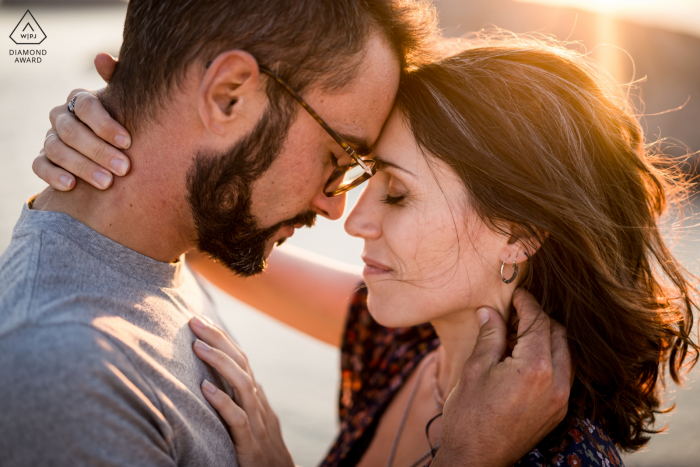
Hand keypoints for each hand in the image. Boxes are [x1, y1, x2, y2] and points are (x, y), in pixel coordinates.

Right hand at [33, 53, 131, 190]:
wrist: (116, 149)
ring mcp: (50, 138)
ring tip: (107, 183)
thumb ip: (119, 81)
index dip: (106, 124)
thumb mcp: (128, 104)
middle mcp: (61, 116)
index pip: (86, 106)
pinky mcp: (43, 159)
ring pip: (57, 149)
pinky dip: (53, 175)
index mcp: (80, 99)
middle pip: (72, 132)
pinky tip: (72, 186)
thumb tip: (102, 58)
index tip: (128, 142)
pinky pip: (39, 166)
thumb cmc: (125, 123)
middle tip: (124, 169)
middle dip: (99, 151)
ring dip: (82, 167)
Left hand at [188, 316, 294, 466]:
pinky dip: (222, 402)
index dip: (222, 339)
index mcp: (256, 398)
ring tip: (197, 346)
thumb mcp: (254, 421)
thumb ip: (245, 401)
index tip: (201, 320)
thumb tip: (231, 379)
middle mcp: (258, 405)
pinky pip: (237, 420)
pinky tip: (205, 389)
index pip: (241, 360)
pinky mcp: (250, 446)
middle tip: (194, 320)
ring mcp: (256, 424)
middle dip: (218, 339)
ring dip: (219, 362)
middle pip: (242, 363)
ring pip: (242, 384)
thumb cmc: (262, 453)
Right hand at [433, 288, 571, 466]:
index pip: (539, 322)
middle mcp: (556, 382)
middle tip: (514, 314)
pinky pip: (563, 373)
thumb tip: (490, 311)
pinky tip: (525, 358)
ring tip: (518, 335)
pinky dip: (550, 358)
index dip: (527, 304)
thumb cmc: (470, 414)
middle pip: (558, 334)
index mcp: (535, 368)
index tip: (517, 295)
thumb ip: (489, 336)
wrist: (476, 458)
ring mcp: (560, 399)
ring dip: (547, 338)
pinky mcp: (557, 411)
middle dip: (538, 319)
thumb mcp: (475, 368)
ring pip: (565, 353)